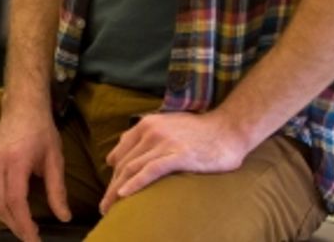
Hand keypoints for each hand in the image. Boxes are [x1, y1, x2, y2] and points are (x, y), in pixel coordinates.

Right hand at [0, 107, 70, 241]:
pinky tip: (6, 210)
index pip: (16, 201)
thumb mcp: (55, 160)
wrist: (22, 108)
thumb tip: (63, 216)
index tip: (34, 238)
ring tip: (21, 225)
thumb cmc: (41, 132)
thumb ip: (57, 190)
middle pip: (0, 204)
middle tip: (30, 236)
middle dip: (15, 225)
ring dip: (4, 218)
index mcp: (16, 160)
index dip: (24, 224)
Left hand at [101, 111, 248, 211]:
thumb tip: (121, 147)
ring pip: (133, 168)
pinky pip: (151, 170)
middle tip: (104, 206)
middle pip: (124, 164)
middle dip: (111, 187)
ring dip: (117, 191)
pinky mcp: (179, 155)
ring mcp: (165, 143)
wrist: (228, 129)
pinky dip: (135, 183)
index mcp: (146, 124)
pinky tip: (124, 194)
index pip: (122, 154)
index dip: (113, 176)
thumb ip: (145, 135)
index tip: (110, 193)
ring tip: (110, 208)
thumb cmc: (199, 131)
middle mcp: (151, 131)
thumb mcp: (167, 125)